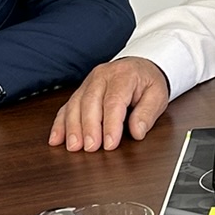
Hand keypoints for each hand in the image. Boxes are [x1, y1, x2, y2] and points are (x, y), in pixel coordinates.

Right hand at [49, 58, 170, 150]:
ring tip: (73, 146)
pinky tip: (56, 138)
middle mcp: (102, 76)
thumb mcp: (157, 95)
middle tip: (90, 148)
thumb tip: (137, 132)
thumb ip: (147, 114)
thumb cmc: (147, 82)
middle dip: (88, 127)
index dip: (110, 124)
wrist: (139, 66)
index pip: (114, 101)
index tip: (110, 144)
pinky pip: (67, 107)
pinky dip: (60, 123)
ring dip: (72, 127)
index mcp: (123, 75)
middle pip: (90, 102)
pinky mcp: (80, 91)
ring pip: (75, 104)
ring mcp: (88, 83)